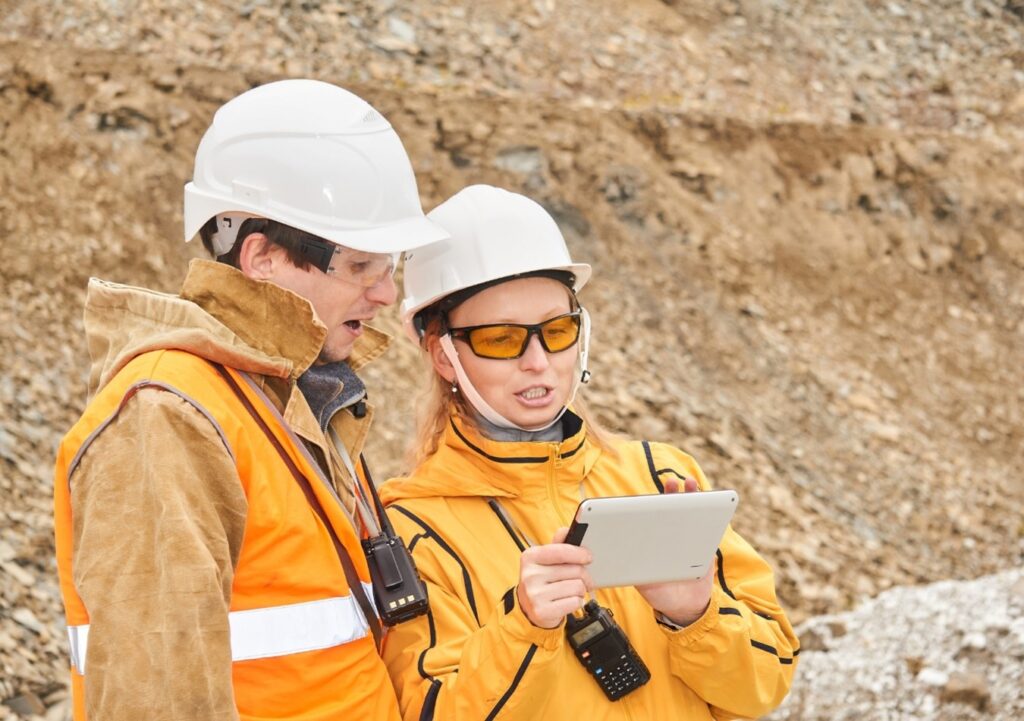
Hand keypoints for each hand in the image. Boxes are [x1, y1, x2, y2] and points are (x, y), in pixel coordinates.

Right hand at [517, 527, 593, 628]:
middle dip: (583, 575)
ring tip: (571, 590)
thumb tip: (566, 530)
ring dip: (580, 590)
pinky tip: (568, 601)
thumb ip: (558, 545)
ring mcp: (535, 595)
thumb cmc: (542, 580)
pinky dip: (577, 602)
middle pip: (575, 570)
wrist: (528, 607)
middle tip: (581, 578)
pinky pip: (575, 602)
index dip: (579, 553)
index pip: (562, 552)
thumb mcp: (545, 560)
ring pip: (577, 587)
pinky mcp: (542, 611)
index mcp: (530, 557)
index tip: (588, 557)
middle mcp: (530, 575)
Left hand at [635, 477, 714, 626]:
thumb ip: (640, 574)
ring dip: (689, 496)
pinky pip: (705, 525)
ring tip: (690, 484)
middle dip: (670, 495)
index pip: (647, 520)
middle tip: (671, 483)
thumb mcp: (646, 586)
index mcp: (652, 542)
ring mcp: (685, 539)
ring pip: (686, 513)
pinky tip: (710, 502)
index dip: (645, 507)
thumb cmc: (662, 595)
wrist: (688, 608)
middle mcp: (667, 537)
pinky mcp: (702, 544)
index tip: (645, 497)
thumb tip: (628, 559)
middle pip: (668, 511)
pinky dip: (707, 512)